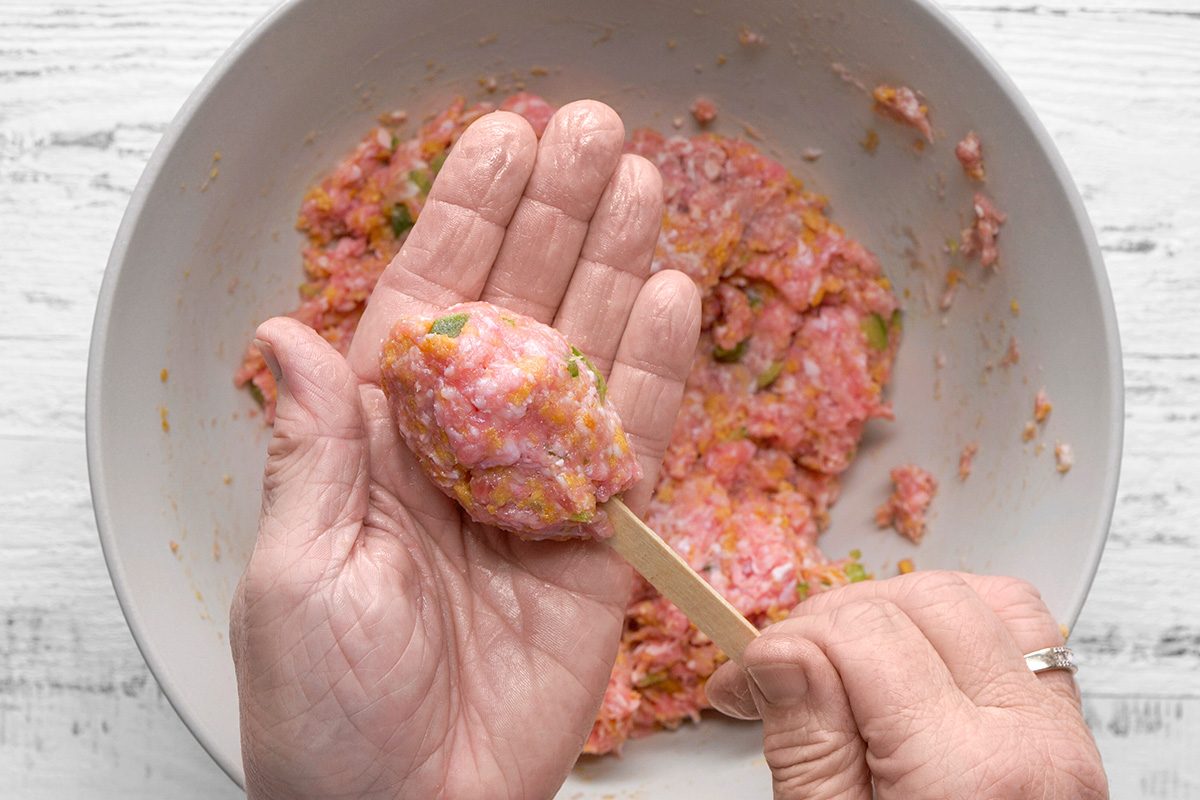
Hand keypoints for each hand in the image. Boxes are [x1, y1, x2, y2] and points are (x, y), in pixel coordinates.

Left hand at [230, 101, 701, 799]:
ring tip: (640, 185)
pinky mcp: (600, 544)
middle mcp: (465, 449)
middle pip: (517, 308)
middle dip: (553, 218)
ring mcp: (537, 490)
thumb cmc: (327, 713)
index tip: (499, 142)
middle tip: (591, 134)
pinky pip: (635, 446)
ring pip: (585, 358)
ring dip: (613, 269)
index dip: (464, 219)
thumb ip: (308, 451)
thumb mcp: (295, 573)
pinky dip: (655, 376)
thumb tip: (290, 336)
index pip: (426, 302)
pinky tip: (670, 301)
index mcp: (380, 442)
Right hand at [705, 571, 1107, 798]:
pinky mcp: (1064, 733)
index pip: (863, 635)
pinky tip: (909, 658)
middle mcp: (1033, 743)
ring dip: (897, 611)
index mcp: (968, 776)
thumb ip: (808, 745)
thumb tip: (780, 655)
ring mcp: (1060, 735)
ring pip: (979, 597)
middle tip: (782, 671)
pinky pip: (1021, 631)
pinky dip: (958, 622)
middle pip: (921, 601)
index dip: (785, 645)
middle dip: (834, 621)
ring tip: (844, 658)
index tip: (746, 680)